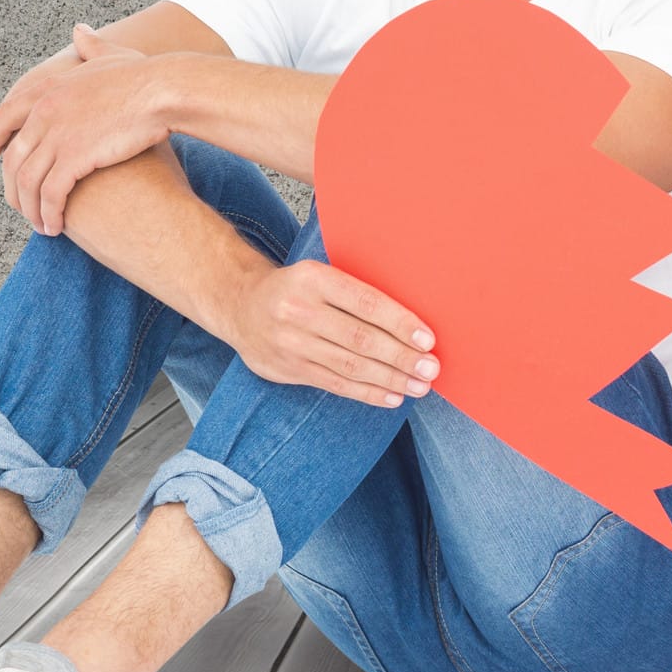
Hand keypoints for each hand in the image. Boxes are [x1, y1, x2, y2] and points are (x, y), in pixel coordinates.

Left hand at [0, 23, 170, 237]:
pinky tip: (56, 225)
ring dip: (30, 209)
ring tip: (41, 226)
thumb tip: (79, 31)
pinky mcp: (74, 158)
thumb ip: (89, 46)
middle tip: (17, 207)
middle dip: (10, 188)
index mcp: (46, 89)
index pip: (3, 120)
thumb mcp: (111, 54)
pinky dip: (48, 214)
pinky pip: (50, 195)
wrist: (163, 91)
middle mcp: (43, 113)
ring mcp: (56, 136)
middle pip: (13, 158)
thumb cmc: (145, 75)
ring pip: (27, 183)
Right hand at [220, 259, 440, 406]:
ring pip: (350, 366)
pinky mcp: (288, 369)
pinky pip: (334, 384)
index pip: (366, 303)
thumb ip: (355, 293)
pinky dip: (367, 392)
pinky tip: (392, 396)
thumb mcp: (318, 275)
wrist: (240, 305)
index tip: (427, 339)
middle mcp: (299, 310)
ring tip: (419, 386)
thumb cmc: (296, 289)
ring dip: (390, 379)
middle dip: (401, 357)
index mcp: (313, 279)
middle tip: (430, 368)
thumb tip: (410, 322)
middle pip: (360, 339)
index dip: (399, 323)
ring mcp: (291, 343)